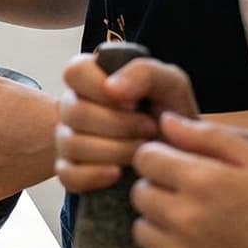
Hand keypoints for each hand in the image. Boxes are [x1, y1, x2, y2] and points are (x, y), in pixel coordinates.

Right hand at [55, 53, 199, 193]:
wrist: (180, 158)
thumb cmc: (171, 117)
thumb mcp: (171, 85)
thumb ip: (144, 73)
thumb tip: (111, 87)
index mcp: (92, 79)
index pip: (75, 72)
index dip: (100, 87)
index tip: (132, 102)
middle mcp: (74, 107)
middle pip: (74, 111)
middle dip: (118, 124)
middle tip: (149, 129)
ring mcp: (68, 140)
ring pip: (72, 143)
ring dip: (114, 150)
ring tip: (141, 150)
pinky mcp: (71, 171)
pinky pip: (68, 174)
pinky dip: (94, 175)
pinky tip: (118, 173)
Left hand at [127, 112, 247, 247]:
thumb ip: (208, 136)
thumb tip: (165, 120)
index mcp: (200, 181)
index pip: (145, 158)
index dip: (160, 158)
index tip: (179, 166)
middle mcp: (182, 218)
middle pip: (140, 193)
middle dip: (160, 189)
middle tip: (193, 197)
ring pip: (142, 228)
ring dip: (160, 223)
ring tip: (196, 226)